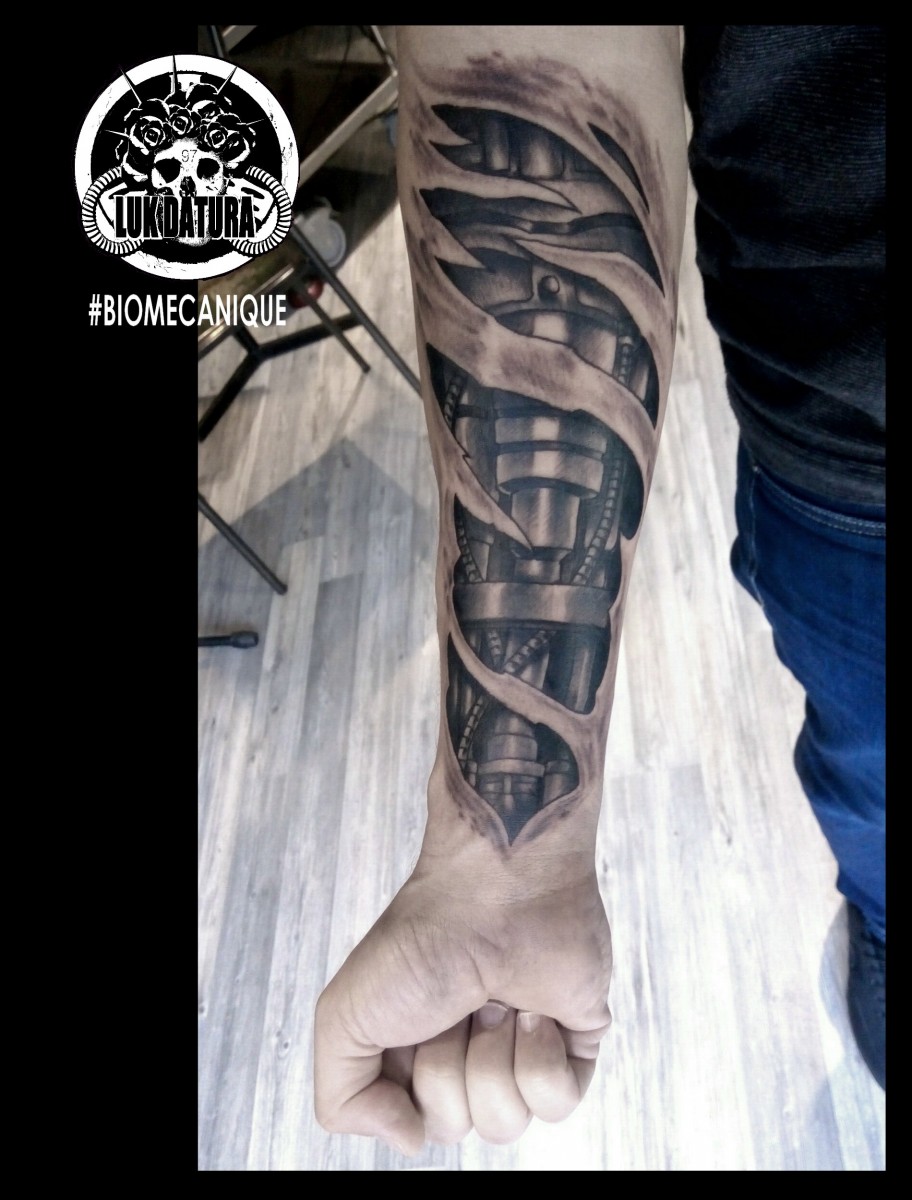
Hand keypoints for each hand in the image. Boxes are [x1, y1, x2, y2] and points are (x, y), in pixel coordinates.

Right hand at [314, 865, 612, 1153]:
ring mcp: (521, 1049)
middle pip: (453, 1127)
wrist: (497, 888)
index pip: (410, 1122)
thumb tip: (409, 1138)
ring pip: (505, 1124)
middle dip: (447, 1068)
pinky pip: (558, 1104)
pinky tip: (533, 1009)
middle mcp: (468, 1054)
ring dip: (492, 1057)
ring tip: (494, 999)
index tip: (406, 1025)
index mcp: (415, 1050)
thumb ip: (344, 1100)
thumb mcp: (344, 1018)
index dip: (403, 1086)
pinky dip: (540, 1056)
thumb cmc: (423, 938)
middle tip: (453, 1003)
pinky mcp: (573, 1044)